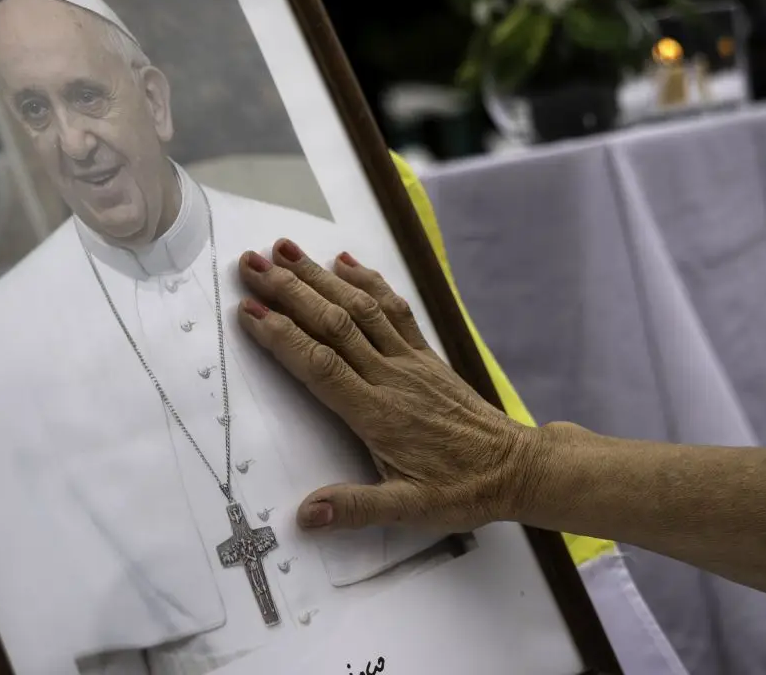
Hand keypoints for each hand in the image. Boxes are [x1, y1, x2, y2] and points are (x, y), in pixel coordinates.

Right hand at [235, 238, 542, 533]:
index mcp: (378, 414)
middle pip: (333, 323)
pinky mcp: (425, 355)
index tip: (249, 311)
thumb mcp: (410, 510)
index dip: (282, 336)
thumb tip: (307, 514)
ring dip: (320, 276)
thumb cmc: (463, 490)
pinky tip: (345, 261)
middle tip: (251, 264)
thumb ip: (356, 508)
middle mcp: (390, 377)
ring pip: (359, 307)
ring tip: (285, 250)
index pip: (320, 365)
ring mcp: (409, 360)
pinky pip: (393, 309)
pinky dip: (368, 280)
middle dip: (290, 291)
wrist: (516, 468)